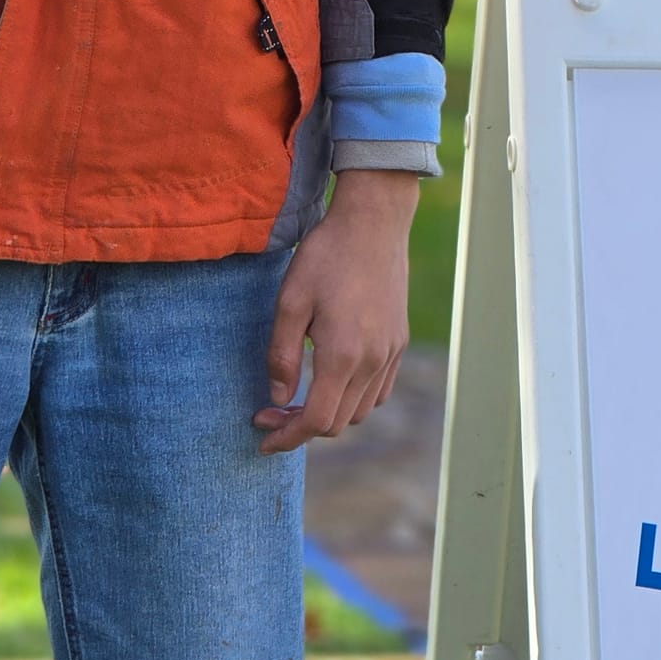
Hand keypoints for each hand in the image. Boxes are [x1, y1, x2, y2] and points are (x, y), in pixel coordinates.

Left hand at [254, 167, 415, 453]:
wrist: (373, 222)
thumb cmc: (325, 257)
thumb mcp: (289, 302)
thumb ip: (281, 356)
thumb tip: (278, 399)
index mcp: (343, 355)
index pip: (315, 420)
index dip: (286, 437)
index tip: (261, 434)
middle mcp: (372, 361)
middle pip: (338, 422)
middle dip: (301, 428)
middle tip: (271, 412)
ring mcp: (391, 352)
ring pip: (361, 411)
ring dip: (329, 414)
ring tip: (301, 398)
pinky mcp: (399, 341)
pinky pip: (380, 390)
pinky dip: (355, 399)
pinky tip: (334, 381)